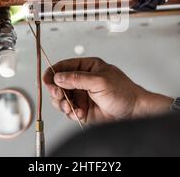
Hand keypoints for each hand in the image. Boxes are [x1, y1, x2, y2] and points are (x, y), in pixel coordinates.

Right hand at [43, 57, 172, 123]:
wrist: (133, 111)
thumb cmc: (123, 91)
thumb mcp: (100, 81)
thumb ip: (78, 79)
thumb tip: (59, 77)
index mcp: (86, 67)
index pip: (63, 67)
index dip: (52, 73)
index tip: (47, 80)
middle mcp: (81, 80)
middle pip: (58, 83)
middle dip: (55, 90)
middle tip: (59, 95)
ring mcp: (80, 95)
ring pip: (60, 98)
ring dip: (62, 103)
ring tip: (69, 107)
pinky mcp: (81, 109)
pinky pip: (68, 110)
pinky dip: (70, 113)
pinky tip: (79, 113)